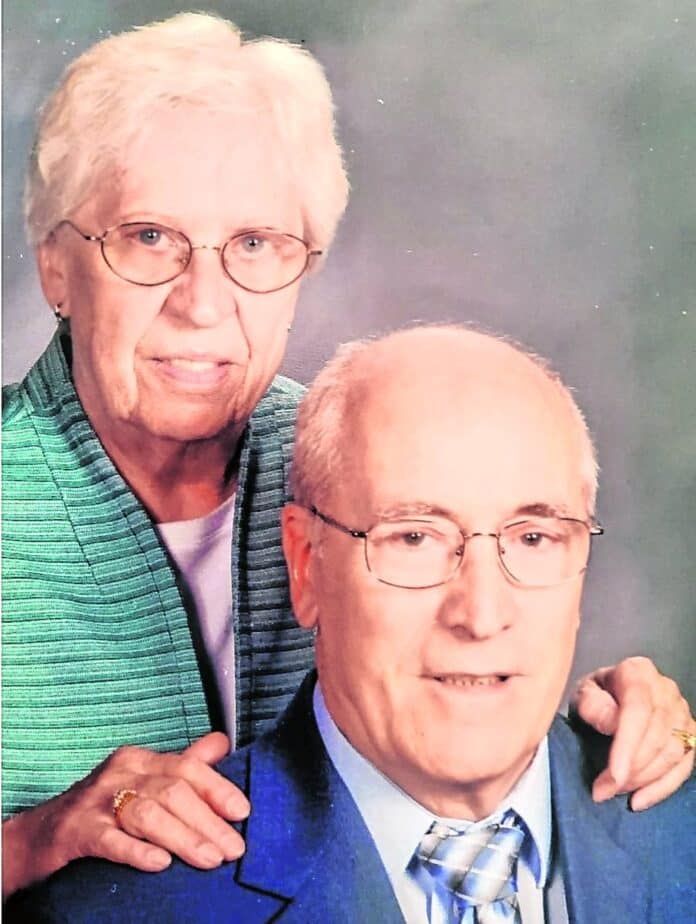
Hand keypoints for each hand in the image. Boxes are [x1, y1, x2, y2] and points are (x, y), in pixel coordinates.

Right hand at [2, 732, 248, 899]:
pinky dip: (137, 850)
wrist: (39, 834)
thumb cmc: (101, 807)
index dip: (217, 788)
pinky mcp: (76, 832)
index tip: (243, 812)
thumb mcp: (142, 779)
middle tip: (234, 849)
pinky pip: (110, 840)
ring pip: (147, 813)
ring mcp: (96, 801)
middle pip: (173, 791)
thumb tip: (222, 743)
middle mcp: (120, 773)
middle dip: (208, 821)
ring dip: (184, 837)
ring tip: (210, 860)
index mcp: (140, 759)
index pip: (187, 767)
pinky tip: (161, 863)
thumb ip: (183, 763)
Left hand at [571, 656, 693, 809]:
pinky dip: (662, 788)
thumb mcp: (582, 693)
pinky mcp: (690, 735)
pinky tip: (639, 800)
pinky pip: (684, 766)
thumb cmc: (595, 696)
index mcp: (637, 672)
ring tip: (613, 792)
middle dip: (631, 769)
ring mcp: (682, 712)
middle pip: (657, 735)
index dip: (628, 744)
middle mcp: (665, 689)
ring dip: (643, 780)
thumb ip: (593, 704)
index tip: (614, 773)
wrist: (609, 696)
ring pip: (673, 753)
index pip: (638, 709)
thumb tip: (613, 723)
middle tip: (603, 790)